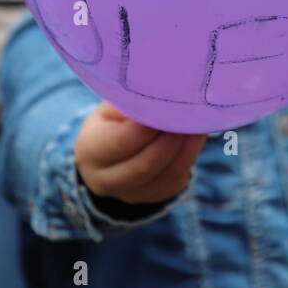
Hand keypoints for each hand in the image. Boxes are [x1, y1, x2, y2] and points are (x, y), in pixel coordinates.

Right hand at [75, 102, 205, 204]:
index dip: (146, 127)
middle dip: (170, 138)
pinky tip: (197, 135)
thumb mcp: (112, 107)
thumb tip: (161, 92)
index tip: (166, 105)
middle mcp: (105, 180)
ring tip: (198, 122)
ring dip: (186, 147)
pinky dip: (190, 155)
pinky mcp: (156, 196)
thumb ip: (131, 103)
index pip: (120, 141)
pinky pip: (178, 178)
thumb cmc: (112, 120)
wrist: (111, 153)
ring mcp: (131, 194)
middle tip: (188, 113)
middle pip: (145, 164)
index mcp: (89, 151)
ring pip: (166, 174)